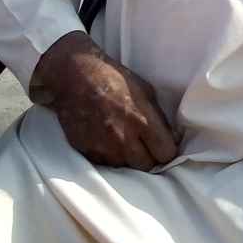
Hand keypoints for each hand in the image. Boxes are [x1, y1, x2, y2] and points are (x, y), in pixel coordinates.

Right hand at [29, 32, 178, 170]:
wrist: (74, 76)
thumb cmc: (113, 78)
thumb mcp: (145, 90)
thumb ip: (157, 117)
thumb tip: (168, 136)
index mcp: (142, 121)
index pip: (166, 154)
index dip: (167, 151)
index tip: (163, 146)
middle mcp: (123, 139)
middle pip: (147, 166)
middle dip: (149, 157)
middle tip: (145, 146)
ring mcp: (103, 148)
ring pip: (125, 166)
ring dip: (128, 157)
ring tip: (122, 139)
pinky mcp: (86, 151)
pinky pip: (105, 163)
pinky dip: (109, 155)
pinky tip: (106, 138)